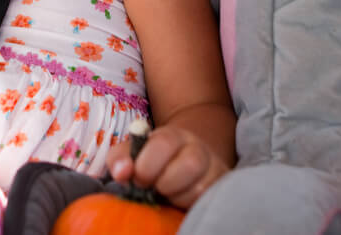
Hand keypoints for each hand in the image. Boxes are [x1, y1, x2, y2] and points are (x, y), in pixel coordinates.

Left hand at [106, 124, 228, 208]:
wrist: (183, 160)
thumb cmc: (152, 159)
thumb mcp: (133, 153)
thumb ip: (120, 158)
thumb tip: (120, 172)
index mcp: (173, 136)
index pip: (164, 142)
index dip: (147, 164)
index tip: (137, 178)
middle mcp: (197, 148)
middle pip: (190, 163)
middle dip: (165, 182)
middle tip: (152, 188)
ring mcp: (213, 169)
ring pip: (200, 187)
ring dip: (176, 197)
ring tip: (166, 195)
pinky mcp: (220, 187)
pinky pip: (207, 200)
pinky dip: (189, 205)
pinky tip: (178, 201)